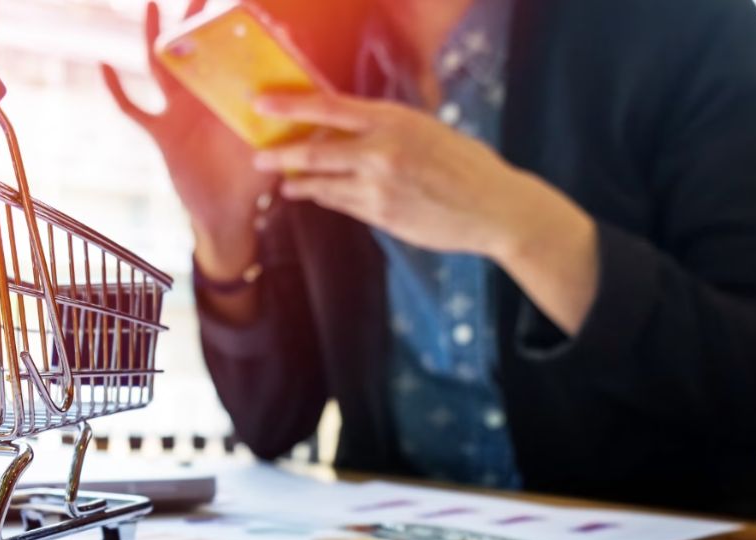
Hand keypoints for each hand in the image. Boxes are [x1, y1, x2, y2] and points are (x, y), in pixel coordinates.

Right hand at [101, 0, 275, 280]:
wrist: (225, 215)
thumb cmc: (254, 184)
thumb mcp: (277, 149)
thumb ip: (290, 126)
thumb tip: (311, 99)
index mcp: (233, 100)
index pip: (237, 58)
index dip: (243, 34)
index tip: (249, 7)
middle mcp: (206, 100)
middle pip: (198, 51)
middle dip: (198, 21)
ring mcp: (180, 113)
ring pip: (162, 68)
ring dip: (155, 37)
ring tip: (154, 5)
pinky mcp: (161, 132)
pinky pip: (133, 108)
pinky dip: (117, 89)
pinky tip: (104, 64)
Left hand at [252, 93, 599, 334]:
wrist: (495, 209)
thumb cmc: (465, 165)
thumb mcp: (426, 130)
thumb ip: (385, 129)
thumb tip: (344, 128)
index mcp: (394, 120)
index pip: (329, 108)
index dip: (291, 106)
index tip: (262, 105)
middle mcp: (381, 152)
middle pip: (314, 150)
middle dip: (281, 155)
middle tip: (260, 158)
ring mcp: (379, 188)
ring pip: (323, 184)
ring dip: (300, 183)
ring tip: (285, 183)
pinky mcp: (381, 217)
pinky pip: (342, 205)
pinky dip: (326, 198)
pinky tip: (316, 195)